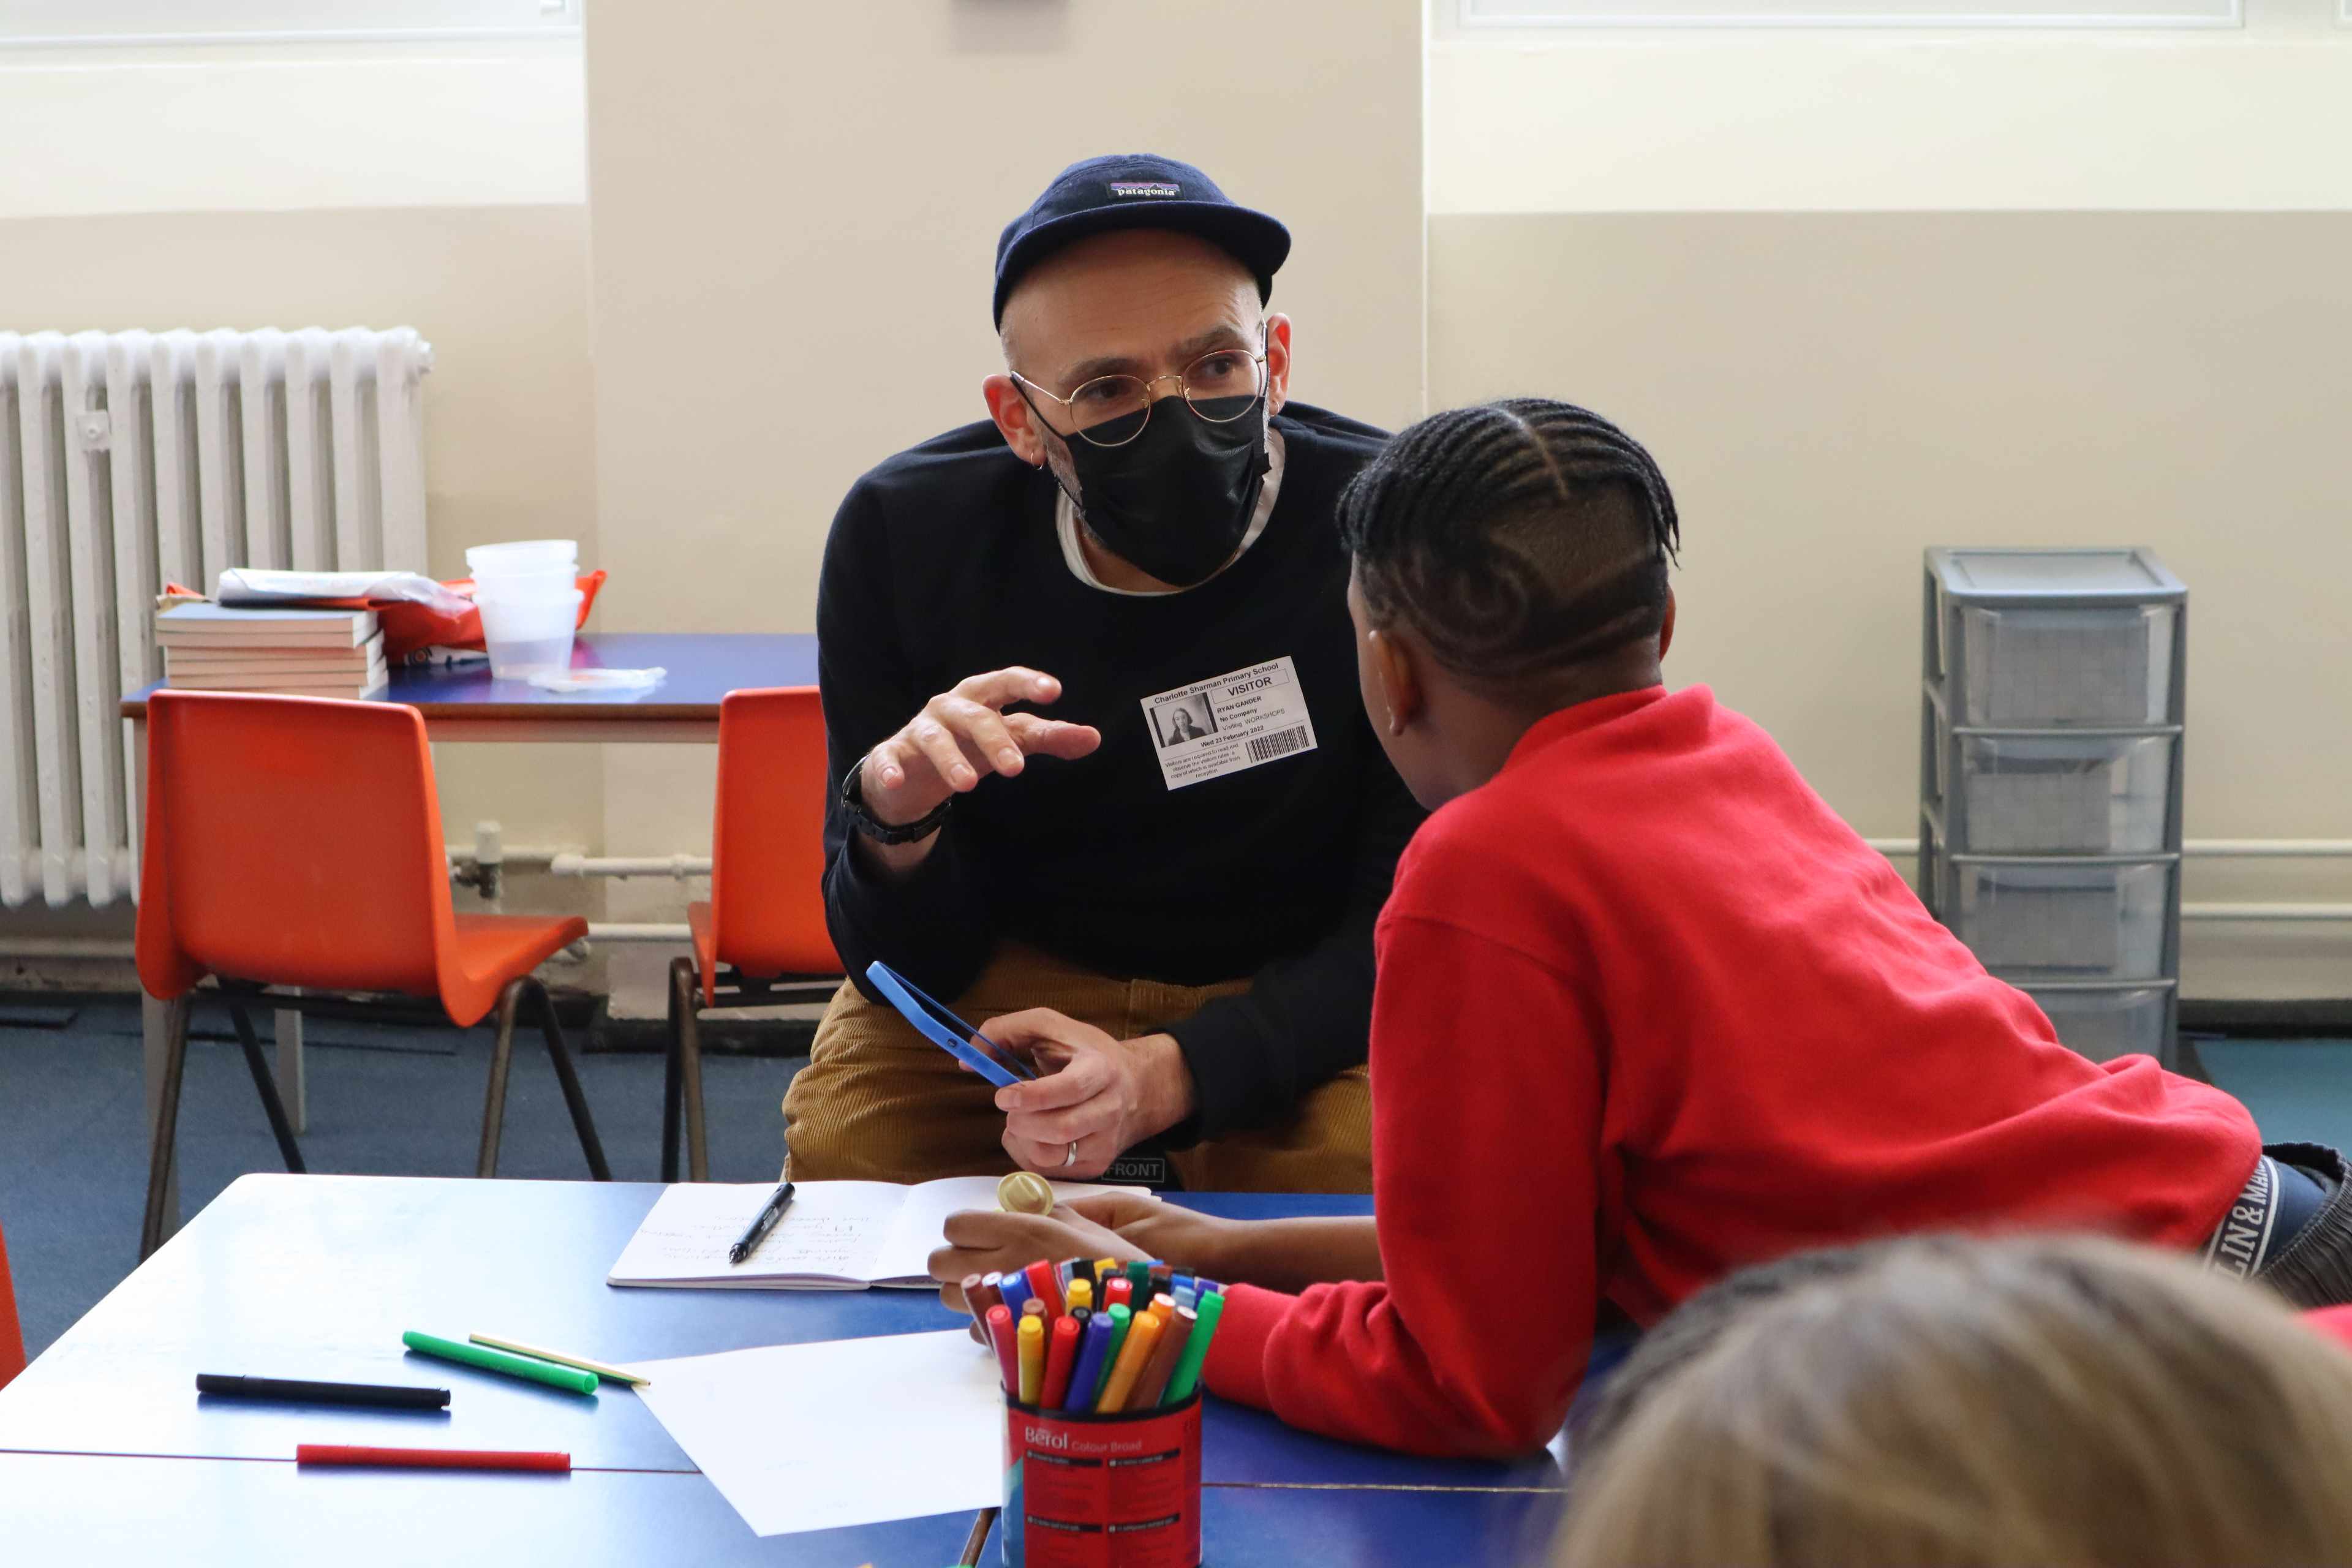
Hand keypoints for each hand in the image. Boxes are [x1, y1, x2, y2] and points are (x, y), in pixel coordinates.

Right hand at [861, 667, 1100, 829]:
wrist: (911, 772)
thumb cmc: (969, 745)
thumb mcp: (1009, 739)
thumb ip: (1048, 737)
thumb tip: (1093, 738)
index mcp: (980, 698)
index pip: (1005, 682)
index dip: (1027, 683)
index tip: (1053, 692)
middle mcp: (949, 708)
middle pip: (974, 715)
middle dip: (994, 739)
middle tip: (1016, 769)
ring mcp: (917, 731)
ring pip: (933, 738)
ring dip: (950, 759)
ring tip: (967, 786)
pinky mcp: (891, 755)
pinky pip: (888, 759)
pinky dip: (889, 769)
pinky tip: (897, 782)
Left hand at [929, 1192, 1235, 1313]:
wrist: (1135, 1309)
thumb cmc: (1114, 1261)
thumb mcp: (1082, 1222)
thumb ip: (1042, 1212)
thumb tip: (1016, 1205)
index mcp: (1019, 1230)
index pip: (955, 1224)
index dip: (963, 1228)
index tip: (979, 1233)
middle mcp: (1001, 1264)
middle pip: (938, 1262)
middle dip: (953, 1261)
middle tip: (979, 1261)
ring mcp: (1001, 1304)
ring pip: (951, 1298)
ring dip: (966, 1292)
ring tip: (997, 1290)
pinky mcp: (1007, 1337)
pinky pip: (976, 1328)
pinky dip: (987, 1323)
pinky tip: (1013, 1316)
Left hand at [985, 1010, 1195, 1178]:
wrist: (1135, 1086)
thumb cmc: (1083, 1053)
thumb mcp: (1048, 1026)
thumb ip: (1004, 1031)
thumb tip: (968, 1059)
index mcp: (1101, 1069)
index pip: (1069, 1089)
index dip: (1031, 1096)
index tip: (1003, 1095)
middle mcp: (1109, 1108)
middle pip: (1060, 1130)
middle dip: (1021, 1121)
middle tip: (1008, 1105)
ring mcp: (1104, 1141)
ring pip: (1052, 1156)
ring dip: (1022, 1139)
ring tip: (1021, 1118)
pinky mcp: (1096, 1164)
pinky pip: (1049, 1170)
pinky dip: (1027, 1153)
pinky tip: (1031, 1133)